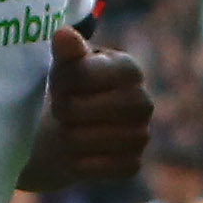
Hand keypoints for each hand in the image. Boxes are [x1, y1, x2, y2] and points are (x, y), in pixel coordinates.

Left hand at [23, 25, 153, 190]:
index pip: (79, 75)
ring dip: (65, 137)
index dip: (59, 81)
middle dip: (60, 110)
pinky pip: (92, 167)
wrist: (69, 132)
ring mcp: (141, 135)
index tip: (59, 84)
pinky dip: (77, 163)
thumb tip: (63, 35)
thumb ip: (67, 51)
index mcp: (129, 69)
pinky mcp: (132, 164)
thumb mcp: (65, 65)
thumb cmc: (69, 88)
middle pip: (75, 111)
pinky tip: (79, 153)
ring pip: (80, 140)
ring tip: (70, 128)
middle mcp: (143, 102)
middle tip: (62, 109)